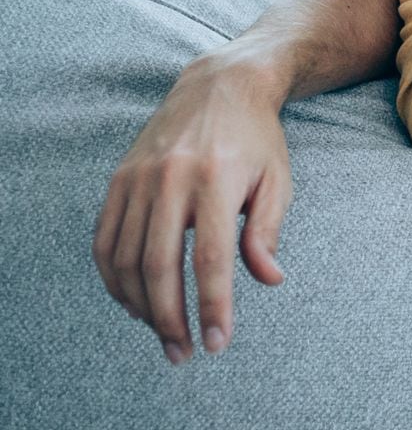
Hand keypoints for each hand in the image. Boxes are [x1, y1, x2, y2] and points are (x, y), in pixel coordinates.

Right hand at [93, 42, 293, 364]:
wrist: (220, 86)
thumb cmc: (257, 139)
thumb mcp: (277, 179)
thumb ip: (268, 231)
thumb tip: (268, 280)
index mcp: (217, 180)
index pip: (210, 259)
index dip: (212, 306)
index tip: (217, 341)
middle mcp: (171, 180)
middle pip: (158, 266)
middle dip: (170, 318)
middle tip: (183, 353)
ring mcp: (138, 179)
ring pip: (125, 259)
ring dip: (139, 306)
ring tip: (162, 333)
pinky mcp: (119, 180)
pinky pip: (105, 240)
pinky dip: (113, 277)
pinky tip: (133, 301)